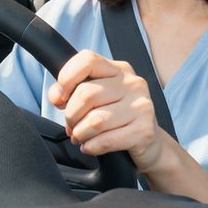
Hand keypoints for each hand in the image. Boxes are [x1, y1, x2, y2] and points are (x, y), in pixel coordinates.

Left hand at [48, 50, 165, 171]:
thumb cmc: (117, 119)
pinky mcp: (144, 131)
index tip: (61, 98)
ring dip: (80, 134)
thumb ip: (72, 91)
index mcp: (119, 70)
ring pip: (95, 120)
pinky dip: (91, 147)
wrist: (150, 144)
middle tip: (72, 126)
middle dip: (71, 115)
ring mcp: (141, 107)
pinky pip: (106, 140)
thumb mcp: (97, 98)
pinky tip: (90, 147)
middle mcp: (133, 84)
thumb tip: (57, 96)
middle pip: (86, 94)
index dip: (66, 78)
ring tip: (81, 137)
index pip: (87, 60)